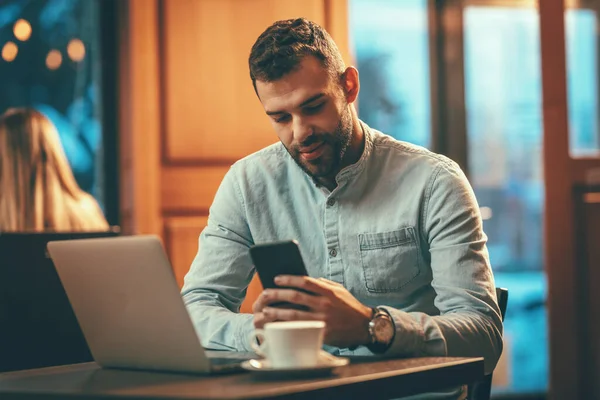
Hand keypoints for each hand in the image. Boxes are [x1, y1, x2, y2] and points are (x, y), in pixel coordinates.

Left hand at [253, 276, 372, 347]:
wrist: (365, 326)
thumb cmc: (349, 307)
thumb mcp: (339, 290)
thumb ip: (322, 284)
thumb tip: (304, 279)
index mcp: (328, 291)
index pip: (305, 281)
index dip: (288, 279)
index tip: (276, 278)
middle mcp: (324, 304)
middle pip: (295, 297)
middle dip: (277, 294)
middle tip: (265, 293)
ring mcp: (322, 319)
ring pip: (293, 314)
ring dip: (276, 312)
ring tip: (264, 310)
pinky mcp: (321, 333)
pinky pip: (299, 329)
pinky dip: (285, 326)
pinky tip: (275, 325)